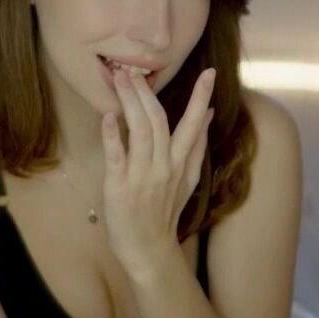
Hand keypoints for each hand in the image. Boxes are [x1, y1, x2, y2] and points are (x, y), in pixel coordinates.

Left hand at [100, 66, 215, 277]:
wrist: (149, 249)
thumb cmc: (165, 211)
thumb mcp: (190, 179)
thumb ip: (198, 146)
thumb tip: (210, 114)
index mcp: (182, 163)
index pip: (194, 123)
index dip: (201, 97)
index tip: (210, 73)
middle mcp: (165, 166)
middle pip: (159, 121)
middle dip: (147, 91)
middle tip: (134, 68)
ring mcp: (142, 176)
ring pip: (140, 131)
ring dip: (130, 102)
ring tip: (120, 79)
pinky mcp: (120, 186)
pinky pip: (117, 156)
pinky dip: (112, 135)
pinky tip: (108, 116)